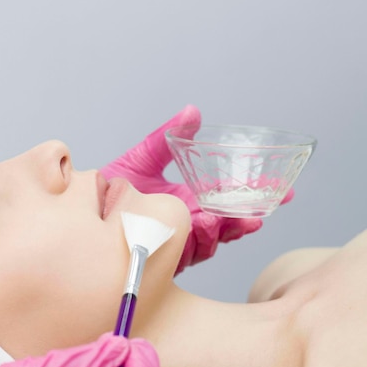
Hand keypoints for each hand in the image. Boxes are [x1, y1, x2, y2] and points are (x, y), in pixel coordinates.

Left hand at [100, 105, 292, 273]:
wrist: (83, 205)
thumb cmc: (112, 185)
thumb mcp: (143, 158)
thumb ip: (168, 138)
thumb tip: (192, 111)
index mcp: (188, 201)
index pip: (229, 202)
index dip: (254, 198)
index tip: (283, 192)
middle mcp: (185, 223)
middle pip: (225, 227)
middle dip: (245, 221)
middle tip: (260, 214)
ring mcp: (173, 240)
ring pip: (208, 242)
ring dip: (220, 231)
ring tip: (227, 218)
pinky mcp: (158, 255)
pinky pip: (182, 252)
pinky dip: (194, 239)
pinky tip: (201, 225)